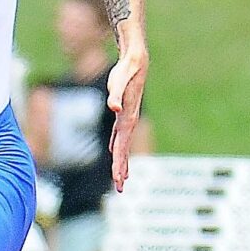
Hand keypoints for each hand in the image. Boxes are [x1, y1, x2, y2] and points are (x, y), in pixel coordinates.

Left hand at [107, 46, 147, 190]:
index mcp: (127, 120)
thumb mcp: (118, 83)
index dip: (120, 164)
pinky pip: (119, 135)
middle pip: (123, 151)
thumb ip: (115, 96)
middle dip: (121, 170)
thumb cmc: (125, 72)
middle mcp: (128, 122)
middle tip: (120, 189)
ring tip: (121, 178)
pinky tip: (114, 151)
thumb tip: (114, 108)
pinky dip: (117, 146)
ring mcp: (127, 119)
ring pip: (123, 145)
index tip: (119, 180)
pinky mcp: (123, 113)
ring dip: (122, 162)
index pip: (122, 147)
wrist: (136, 61)